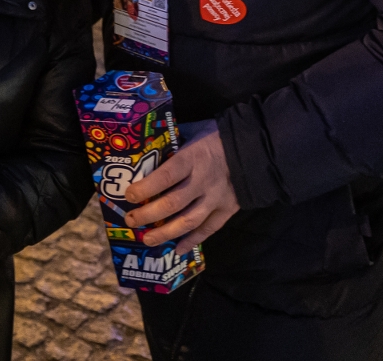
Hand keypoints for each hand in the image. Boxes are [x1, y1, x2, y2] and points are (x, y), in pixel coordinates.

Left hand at [122, 119, 238, 254]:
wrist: (253, 149)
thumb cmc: (216, 137)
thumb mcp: (193, 132)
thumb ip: (172, 141)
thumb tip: (146, 146)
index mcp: (192, 159)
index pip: (166, 176)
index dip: (146, 188)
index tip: (129, 195)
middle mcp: (203, 181)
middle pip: (173, 203)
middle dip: (149, 214)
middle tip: (132, 221)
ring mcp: (216, 199)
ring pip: (188, 221)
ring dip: (166, 233)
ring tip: (147, 240)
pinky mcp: (227, 210)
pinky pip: (209, 229)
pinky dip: (192, 241)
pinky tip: (177, 250)